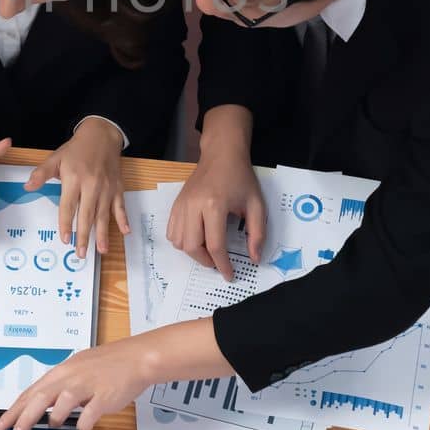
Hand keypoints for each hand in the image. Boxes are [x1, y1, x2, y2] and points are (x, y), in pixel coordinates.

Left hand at [0, 318, 228, 429]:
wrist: (137, 357)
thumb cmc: (108, 364)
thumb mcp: (78, 370)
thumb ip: (61, 387)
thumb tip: (44, 405)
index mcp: (63, 371)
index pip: (32, 392)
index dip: (15, 409)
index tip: (2, 423)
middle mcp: (71, 376)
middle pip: (41, 396)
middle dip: (24, 417)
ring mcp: (88, 385)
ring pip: (63, 401)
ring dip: (53, 417)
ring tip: (50, 426)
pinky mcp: (105, 395)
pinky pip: (90, 413)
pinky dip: (84, 423)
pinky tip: (82, 429)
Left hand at [25, 119, 126, 257]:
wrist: (102, 134)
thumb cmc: (76, 149)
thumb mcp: (56, 158)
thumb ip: (41, 174)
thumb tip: (27, 187)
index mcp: (74, 178)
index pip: (68, 206)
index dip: (66, 223)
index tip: (64, 239)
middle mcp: (91, 185)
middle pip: (86, 214)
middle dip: (84, 235)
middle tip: (80, 254)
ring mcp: (106, 188)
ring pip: (104, 214)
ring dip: (103, 233)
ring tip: (101, 250)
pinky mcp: (117, 188)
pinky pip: (120, 206)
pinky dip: (123, 219)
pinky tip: (125, 232)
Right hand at [167, 106, 265, 279]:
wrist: (221, 154)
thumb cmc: (240, 177)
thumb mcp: (256, 204)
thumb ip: (257, 233)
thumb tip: (255, 258)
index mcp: (214, 205)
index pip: (215, 245)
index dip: (223, 265)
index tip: (230, 275)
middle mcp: (193, 205)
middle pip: (192, 246)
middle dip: (206, 261)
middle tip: (219, 263)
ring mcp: (181, 204)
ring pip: (178, 241)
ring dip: (193, 252)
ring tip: (208, 251)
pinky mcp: (176, 204)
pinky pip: (171, 231)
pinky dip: (182, 241)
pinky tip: (196, 239)